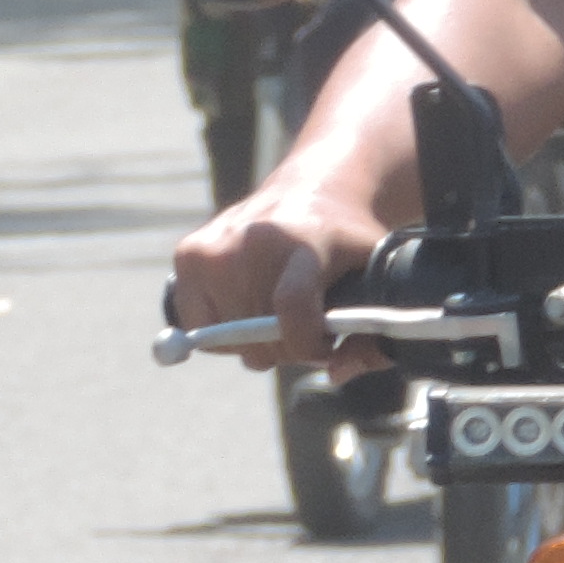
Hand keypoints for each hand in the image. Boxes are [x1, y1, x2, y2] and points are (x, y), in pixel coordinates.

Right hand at [170, 171, 389, 373]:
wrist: (311, 189)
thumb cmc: (346, 245)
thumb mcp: (375, 280)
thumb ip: (372, 336)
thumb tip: (335, 373)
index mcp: (307, 241)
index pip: (292, 306)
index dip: (305, 343)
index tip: (323, 346)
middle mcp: (254, 239)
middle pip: (257, 332)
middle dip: (284, 347)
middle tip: (304, 329)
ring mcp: (216, 246)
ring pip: (224, 337)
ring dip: (251, 342)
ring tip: (275, 315)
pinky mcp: (189, 254)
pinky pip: (197, 325)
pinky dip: (220, 332)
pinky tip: (245, 309)